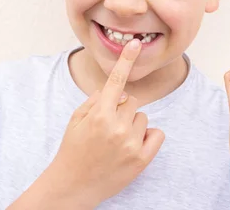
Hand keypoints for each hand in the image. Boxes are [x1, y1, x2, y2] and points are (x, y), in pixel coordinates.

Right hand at [38, 40, 164, 207]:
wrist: (72, 187)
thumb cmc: (72, 150)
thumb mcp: (75, 120)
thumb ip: (95, 100)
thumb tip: (113, 91)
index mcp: (99, 114)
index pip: (116, 81)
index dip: (125, 60)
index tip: (134, 43)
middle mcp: (116, 127)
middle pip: (132, 101)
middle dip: (122, 109)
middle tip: (108, 127)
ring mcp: (130, 144)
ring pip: (142, 117)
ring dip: (133, 124)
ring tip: (116, 141)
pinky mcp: (141, 159)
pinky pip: (157, 134)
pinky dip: (148, 137)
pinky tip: (132, 146)